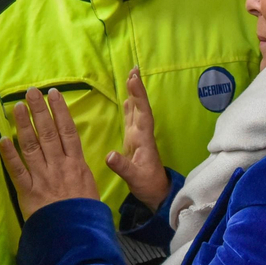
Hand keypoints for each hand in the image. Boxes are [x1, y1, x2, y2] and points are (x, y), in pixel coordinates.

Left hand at [0, 88, 99, 219]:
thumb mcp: (91, 188)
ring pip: (32, 145)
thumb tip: (75, 160)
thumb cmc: (86, 214)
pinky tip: (3, 138)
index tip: (53, 94)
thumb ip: (81, 172)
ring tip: (17, 106)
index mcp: (76, 164)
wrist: (76, 236)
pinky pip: (17, 170)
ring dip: (24, 124)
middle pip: (48, 132)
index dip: (60, 111)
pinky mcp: (28, 191)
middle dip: (39, 110)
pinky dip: (9, 154)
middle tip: (31, 91)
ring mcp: (42, 177)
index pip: (68, 131)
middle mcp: (59, 166)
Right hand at [105, 69, 171, 209]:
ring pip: (137, 110)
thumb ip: (122, 166)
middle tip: (134, 70)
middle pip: (141, 107)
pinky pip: (132, 118)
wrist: (156, 194)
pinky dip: (131, 106)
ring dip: (135, 94)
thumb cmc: (147, 186)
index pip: (142, 114)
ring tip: (131, 76)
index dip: (139, 97)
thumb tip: (109, 155)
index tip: (133, 81)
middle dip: (137, 89)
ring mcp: (139, 137)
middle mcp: (142, 134)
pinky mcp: (135, 141)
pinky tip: (128, 98)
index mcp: (143, 140)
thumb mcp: (134, 178)